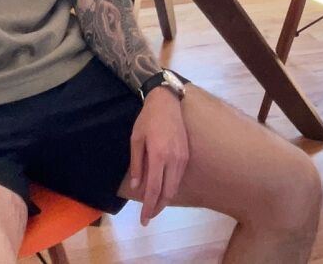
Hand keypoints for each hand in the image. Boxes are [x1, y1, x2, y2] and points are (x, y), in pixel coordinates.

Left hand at [129, 88, 189, 225]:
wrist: (166, 102)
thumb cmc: (147, 119)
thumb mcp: (136, 139)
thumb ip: (137, 164)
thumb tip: (137, 187)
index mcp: (158, 155)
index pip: (154, 189)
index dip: (149, 206)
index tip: (144, 219)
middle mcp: (173, 159)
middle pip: (167, 192)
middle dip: (158, 208)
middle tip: (148, 217)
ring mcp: (182, 157)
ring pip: (175, 186)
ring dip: (165, 199)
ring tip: (154, 206)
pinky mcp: (186, 154)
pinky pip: (178, 177)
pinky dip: (171, 188)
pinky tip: (163, 190)